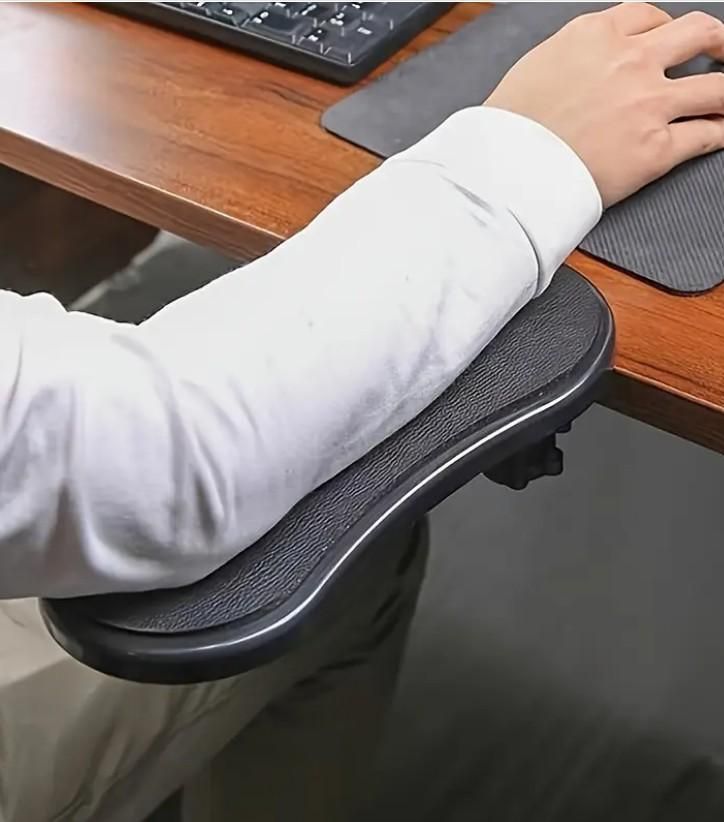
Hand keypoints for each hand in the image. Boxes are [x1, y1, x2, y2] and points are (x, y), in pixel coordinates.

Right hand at [484, 4, 723, 205]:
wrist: (505, 171)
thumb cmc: (508, 129)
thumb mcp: (535, 69)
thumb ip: (569, 60)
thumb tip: (579, 71)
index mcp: (595, 36)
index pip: (646, 16)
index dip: (663, 28)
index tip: (667, 39)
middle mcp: (630, 62)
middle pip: (697, 33)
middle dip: (716, 40)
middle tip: (720, 49)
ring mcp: (648, 104)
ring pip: (715, 87)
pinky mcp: (655, 149)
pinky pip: (706, 136)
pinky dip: (721, 133)